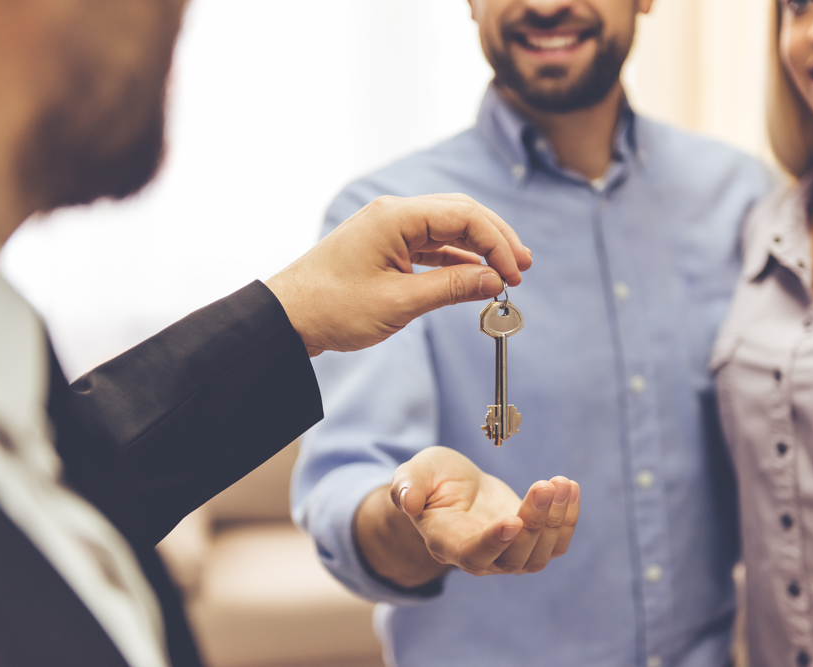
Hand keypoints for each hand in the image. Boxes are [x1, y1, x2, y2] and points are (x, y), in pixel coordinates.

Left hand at [265, 193, 531, 355]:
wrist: (289, 318)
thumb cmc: (334, 307)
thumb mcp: (400, 302)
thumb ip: (453, 287)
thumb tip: (495, 281)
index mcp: (396, 217)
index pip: (464, 216)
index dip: (497, 244)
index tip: (515, 275)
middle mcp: (395, 213)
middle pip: (461, 213)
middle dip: (496, 239)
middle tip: (524, 266)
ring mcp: (390, 228)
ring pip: (449, 227)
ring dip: (479, 248)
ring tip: (508, 271)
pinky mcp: (387, 245)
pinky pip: (432, 244)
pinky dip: (457, 258)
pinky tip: (477, 274)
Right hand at [391, 447, 579, 577]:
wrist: (453, 488)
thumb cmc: (430, 480)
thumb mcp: (413, 474)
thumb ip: (407, 487)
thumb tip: (407, 501)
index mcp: (448, 543)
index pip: (473, 555)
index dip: (494, 543)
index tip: (513, 521)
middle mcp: (480, 557)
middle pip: (514, 558)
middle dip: (535, 522)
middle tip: (545, 485)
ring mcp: (507, 554)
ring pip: (539, 554)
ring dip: (556, 521)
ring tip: (561, 483)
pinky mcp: (529, 542)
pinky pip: (555, 543)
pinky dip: (568, 519)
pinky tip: (570, 488)